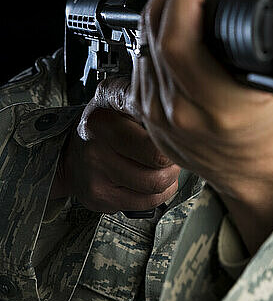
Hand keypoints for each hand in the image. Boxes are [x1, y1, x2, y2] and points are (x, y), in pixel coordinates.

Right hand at [50, 76, 180, 212]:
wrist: (69, 152)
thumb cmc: (101, 122)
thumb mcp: (115, 97)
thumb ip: (139, 96)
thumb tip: (168, 107)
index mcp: (101, 122)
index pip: (152, 141)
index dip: (170, 139)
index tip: (172, 135)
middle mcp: (96, 151)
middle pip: (158, 165)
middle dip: (174, 158)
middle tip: (173, 151)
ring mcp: (97, 179)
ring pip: (156, 186)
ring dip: (170, 176)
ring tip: (165, 165)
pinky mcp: (102, 200)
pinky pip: (147, 203)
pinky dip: (160, 192)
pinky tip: (154, 178)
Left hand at [134, 0, 272, 252]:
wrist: (254, 172)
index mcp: (215, 106)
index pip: (179, 38)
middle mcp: (178, 110)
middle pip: (156, 30)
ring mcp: (156, 111)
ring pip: (144, 38)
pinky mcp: (146, 108)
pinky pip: (141, 55)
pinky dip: (157, 25)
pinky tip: (174, 9)